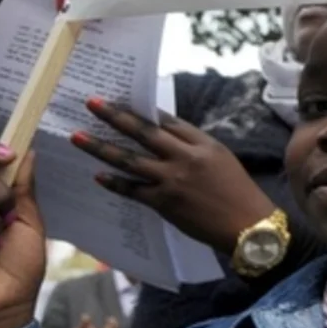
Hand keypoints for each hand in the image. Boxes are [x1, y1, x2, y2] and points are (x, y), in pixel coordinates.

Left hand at [73, 98, 275, 252]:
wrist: (249, 226)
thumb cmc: (239, 194)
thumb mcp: (222, 161)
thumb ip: (195, 149)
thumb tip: (166, 142)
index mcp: (203, 144)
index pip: (168, 121)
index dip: (143, 111)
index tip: (123, 101)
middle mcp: (186, 158)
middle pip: (143, 132)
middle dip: (115, 116)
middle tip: (91, 103)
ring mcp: (173, 180)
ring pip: (129, 159)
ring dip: (100, 147)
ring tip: (77, 137)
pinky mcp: (165, 203)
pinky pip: (133, 189)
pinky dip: (114, 182)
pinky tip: (97, 175)